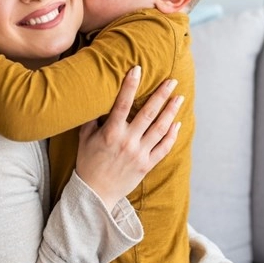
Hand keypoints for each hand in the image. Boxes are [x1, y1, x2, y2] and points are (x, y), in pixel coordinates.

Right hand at [75, 66, 182, 209]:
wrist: (95, 194)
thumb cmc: (88, 163)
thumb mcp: (84, 139)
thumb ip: (92, 119)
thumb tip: (98, 99)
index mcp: (111, 133)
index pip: (122, 104)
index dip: (130, 85)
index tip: (138, 68)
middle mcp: (128, 142)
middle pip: (149, 113)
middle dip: (161, 94)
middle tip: (172, 81)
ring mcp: (139, 154)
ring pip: (160, 129)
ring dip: (171, 111)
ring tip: (179, 98)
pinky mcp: (147, 165)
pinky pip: (164, 148)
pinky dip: (172, 135)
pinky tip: (177, 123)